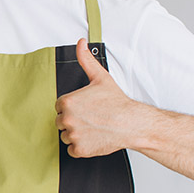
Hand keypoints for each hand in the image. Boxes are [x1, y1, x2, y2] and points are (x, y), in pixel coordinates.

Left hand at [55, 38, 143, 157]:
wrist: (132, 123)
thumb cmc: (117, 102)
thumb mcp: (100, 77)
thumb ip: (86, 59)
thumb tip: (81, 42)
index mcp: (67, 102)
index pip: (60, 107)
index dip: (73, 107)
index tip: (86, 108)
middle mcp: (67, 119)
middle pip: (61, 121)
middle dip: (73, 120)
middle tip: (91, 118)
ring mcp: (73, 135)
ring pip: (66, 136)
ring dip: (77, 134)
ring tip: (93, 127)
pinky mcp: (80, 149)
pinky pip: (72, 150)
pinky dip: (81, 147)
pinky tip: (93, 138)